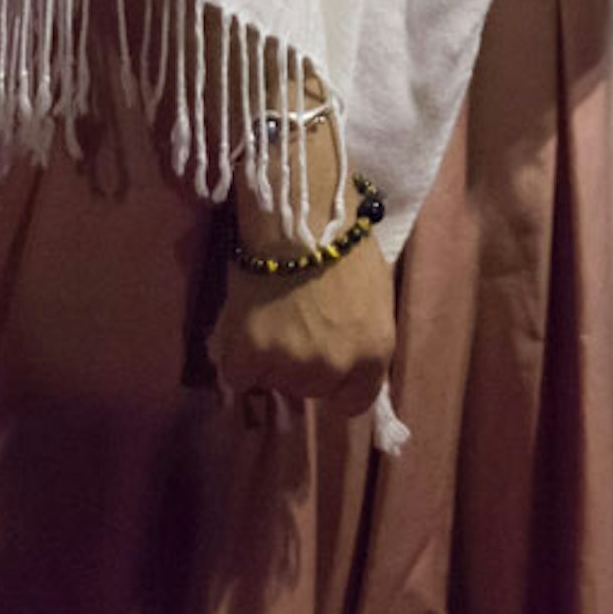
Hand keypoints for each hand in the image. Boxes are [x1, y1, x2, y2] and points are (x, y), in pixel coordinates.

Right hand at [208, 238, 394, 415]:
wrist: (298, 213)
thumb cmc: (342, 241)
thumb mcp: (374, 295)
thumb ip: (362, 334)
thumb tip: (348, 351)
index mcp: (373, 354)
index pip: (355, 400)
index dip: (337, 384)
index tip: (323, 364)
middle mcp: (335, 368)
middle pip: (312, 388)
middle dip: (303, 364)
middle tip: (293, 323)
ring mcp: (291, 366)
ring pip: (274, 381)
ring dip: (270, 359)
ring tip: (269, 316)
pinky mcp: (250, 357)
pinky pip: (238, 376)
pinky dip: (237, 357)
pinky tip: (244, 325)